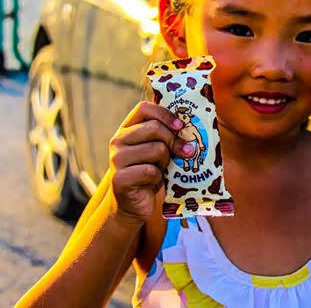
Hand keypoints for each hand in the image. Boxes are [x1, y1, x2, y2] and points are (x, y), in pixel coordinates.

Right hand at [108, 101, 191, 225]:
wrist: (133, 203)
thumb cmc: (150, 171)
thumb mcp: (159, 149)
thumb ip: (167, 136)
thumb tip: (194, 126)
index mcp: (127, 129)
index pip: (144, 108)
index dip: (165, 114)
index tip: (180, 125)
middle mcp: (118, 141)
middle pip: (154, 128)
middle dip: (174, 140)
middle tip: (185, 152)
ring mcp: (116, 159)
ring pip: (156, 149)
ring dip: (166, 161)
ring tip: (161, 169)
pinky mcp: (119, 178)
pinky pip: (150, 171)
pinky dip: (157, 177)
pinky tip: (152, 182)